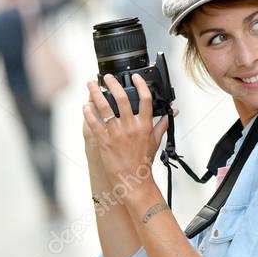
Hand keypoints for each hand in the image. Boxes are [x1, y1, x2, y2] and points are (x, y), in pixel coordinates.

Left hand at [82, 75, 171, 197]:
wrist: (132, 179)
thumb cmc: (143, 162)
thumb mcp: (155, 141)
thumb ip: (162, 125)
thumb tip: (171, 113)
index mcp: (144, 125)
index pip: (145, 99)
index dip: (140, 85)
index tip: (134, 77)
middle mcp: (130, 127)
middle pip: (122, 98)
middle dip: (112, 84)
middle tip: (106, 77)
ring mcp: (116, 133)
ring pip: (105, 108)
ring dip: (96, 94)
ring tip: (90, 85)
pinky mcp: (104, 141)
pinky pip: (94, 123)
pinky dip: (89, 113)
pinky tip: (86, 106)